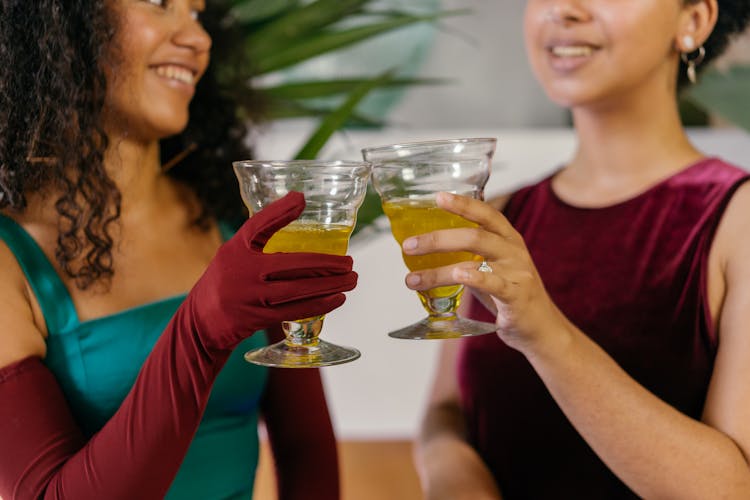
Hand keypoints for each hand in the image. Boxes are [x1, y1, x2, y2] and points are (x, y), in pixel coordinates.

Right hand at [189, 191, 357, 350]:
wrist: (202, 319)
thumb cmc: (226, 278)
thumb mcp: (235, 250)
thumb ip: (262, 230)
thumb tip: (299, 200)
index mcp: (237, 250)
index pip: (258, 225)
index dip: (278, 212)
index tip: (301, 199)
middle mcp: (245, 272)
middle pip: (293, 265)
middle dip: (326, 264)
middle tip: (349, 262)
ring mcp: (253, 297)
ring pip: (299, 290)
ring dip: (329, 285)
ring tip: (351, 279)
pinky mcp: (260, 318)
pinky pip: (295, 310)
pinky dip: (319, 305)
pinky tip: (337, 299)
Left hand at [401, 192, 569, 353]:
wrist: (541, 327)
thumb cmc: (510, 294)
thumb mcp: (492, 266)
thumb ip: (468, 254)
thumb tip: (425, 246)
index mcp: (507, 238)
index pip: (486, 213)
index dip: (463, 203)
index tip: (438, 197)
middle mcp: (513, 251)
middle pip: (475, 236)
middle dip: (438, 239)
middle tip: (409, 245)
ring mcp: (518, 273)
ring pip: (475, 262)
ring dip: (439, 271)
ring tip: (412, 279)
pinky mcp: (518, 297)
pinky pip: (496, 284)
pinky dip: (476, 278)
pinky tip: (458, 275)